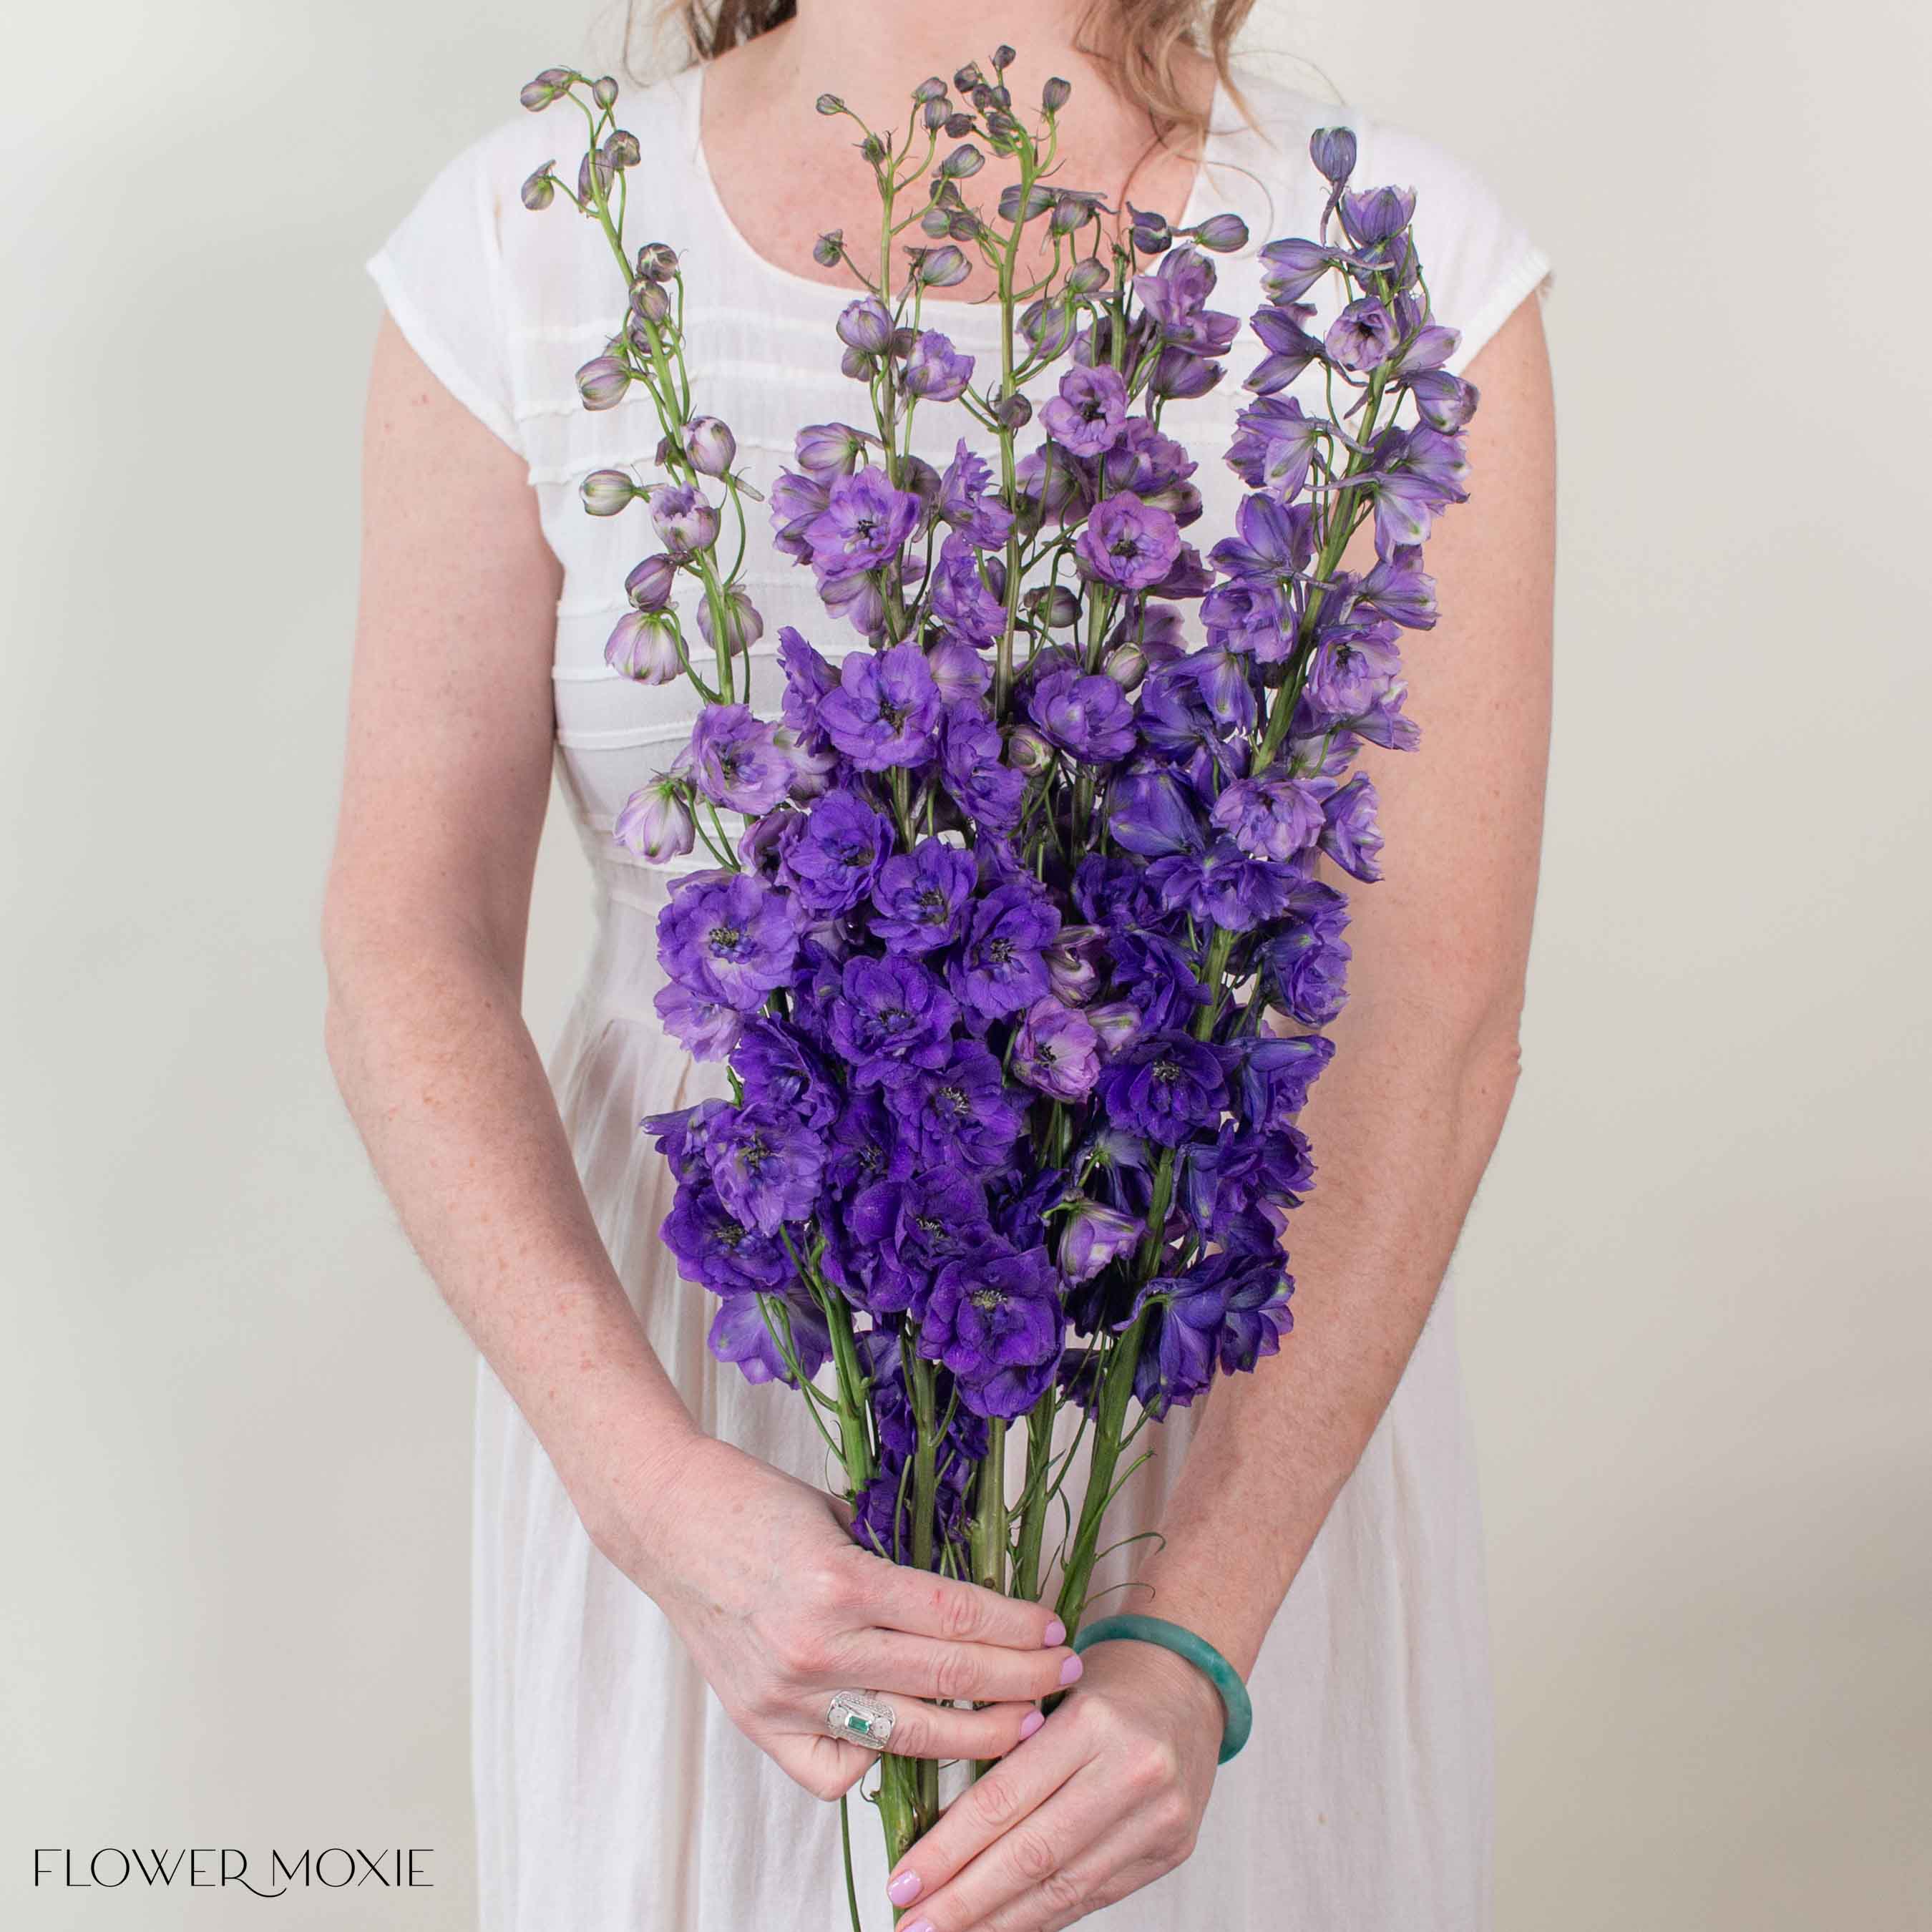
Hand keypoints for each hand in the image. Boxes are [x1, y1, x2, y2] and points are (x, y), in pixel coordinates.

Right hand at [598, 1432, 1077, 1798]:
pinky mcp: (761, 1722)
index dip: (1017, 1628)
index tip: (1055, 1629)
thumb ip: (898, 1565)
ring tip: (1021, 1725)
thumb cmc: (757, 1503)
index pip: (958, 1617)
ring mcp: (789, 1693)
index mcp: (844, 1581)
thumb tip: (974, 1600)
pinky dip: (879, 1765)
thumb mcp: (843, 1515)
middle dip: (1020, 1682)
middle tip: (1063, 1677)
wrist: (667, 1519)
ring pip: (907, 1736)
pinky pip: (837, 1771)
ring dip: (976, 1734)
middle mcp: (819, 1646)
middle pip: (947, 1678)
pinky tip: (911, 1745)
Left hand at [881, 1637, 1223, 1930]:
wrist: (1189, 1682)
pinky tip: (1003, 1926)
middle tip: (914, 1925)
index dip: (949, 1850)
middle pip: (1032, 1854)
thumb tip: (936, 1838)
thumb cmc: (1105, 1684)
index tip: (903, 1881)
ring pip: (1063, 1887)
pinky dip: (1042, 1917)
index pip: (1005, 1800)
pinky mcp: (1172, 1850)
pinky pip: (1093, 1895)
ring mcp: (1159, 1818)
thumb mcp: (1049, 1696)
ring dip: (999, 1922)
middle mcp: (1133, 1772)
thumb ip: (1006, 1757)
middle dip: (965, 1901)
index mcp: (1092, 1722)